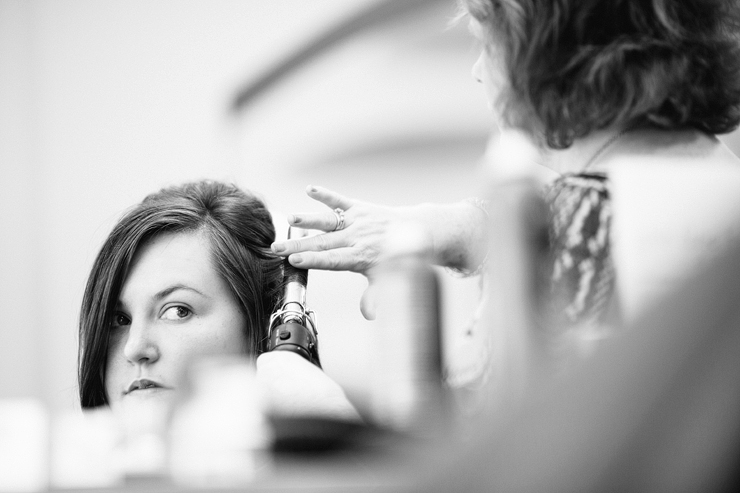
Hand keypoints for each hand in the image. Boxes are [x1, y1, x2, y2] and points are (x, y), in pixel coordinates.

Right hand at [271, 185, 488, 318]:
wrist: (416, 233)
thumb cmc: (397, 261)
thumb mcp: (386, 282)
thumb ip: (375, 298)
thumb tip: (369, 315)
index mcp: (362, 257)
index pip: (333, 260)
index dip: (313, 261)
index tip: (293, 261)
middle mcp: (358, 237)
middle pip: (323, 242)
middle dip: (298, 244)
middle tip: (276, 247)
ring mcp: (358, 221)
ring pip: (330, 220)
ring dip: (309, 219)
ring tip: (290, 218)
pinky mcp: (360, 208)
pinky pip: (341, 200)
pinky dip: (326, 195)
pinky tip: (310, 189)